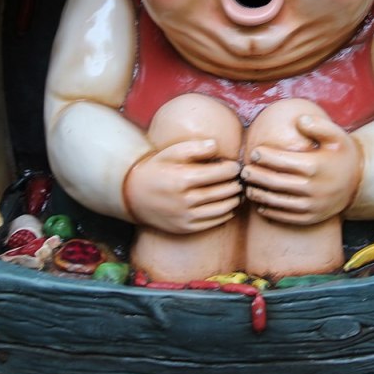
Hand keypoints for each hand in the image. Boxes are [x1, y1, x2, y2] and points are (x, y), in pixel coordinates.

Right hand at [123, 139, 241, 234]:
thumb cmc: (156, 169)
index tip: (235, 166)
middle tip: (241, 178)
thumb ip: (195, 147)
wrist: (132, 195)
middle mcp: (185, 200)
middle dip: (236, 183)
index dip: (232, 168)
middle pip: (224, 191)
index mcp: (183, 178)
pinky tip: (229, 206)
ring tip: (238, 191)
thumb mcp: (171, 153)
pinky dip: (226, 214)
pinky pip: (213, 222)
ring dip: (235, 199)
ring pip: (223, 209)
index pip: (220, 173)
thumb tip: (217, 146)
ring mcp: (185, 216)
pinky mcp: (185, 228)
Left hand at [241, 115, 362, 225]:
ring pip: (277, 201)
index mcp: (315, 166)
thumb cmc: (343, 154)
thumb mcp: (337, 136)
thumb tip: (299, 120)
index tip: (254, 152)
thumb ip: (318, 125)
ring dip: (259, 194)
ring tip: (248, 187)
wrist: (360, 181)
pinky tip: (261, 205)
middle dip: (256, 176)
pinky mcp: (312, 217)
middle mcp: (312, 188)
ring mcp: (312, 205)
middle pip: (275, 182)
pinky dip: (271, 212)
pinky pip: (286, 217)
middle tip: (244, 170)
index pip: (282, 161)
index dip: (265, 157)